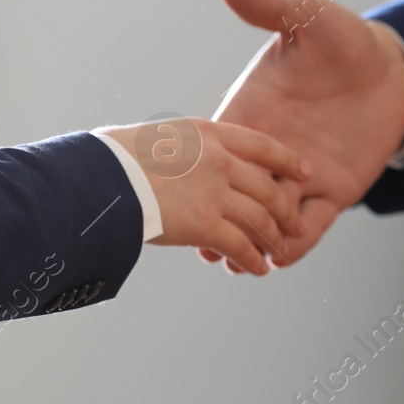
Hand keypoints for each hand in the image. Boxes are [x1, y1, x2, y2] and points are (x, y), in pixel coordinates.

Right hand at [99, 118, 306, 275]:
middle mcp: (220, 160)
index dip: (287, 161)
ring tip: (279, 252)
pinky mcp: (206, 226)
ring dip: (273, 239)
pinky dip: (253, 260)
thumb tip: (182, 163)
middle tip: (294, 226)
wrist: (100, 176)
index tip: (303, 172)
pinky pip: (242, 247)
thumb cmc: (113, 158)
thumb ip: (183, 151)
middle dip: (285, 211)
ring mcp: (215, 193)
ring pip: (261, 220)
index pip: (262, 145)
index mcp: (208, 133)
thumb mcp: (158, 139)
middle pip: (268, 188)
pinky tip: (258, 270)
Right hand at [208, 0, 403, 270]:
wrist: (389, 68)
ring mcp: (301, 175)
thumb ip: (269, 6)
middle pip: (239, 193)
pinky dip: (297, 242)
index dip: (201, 173)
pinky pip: (311, 224)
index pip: (220, 148)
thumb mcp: (305, 17)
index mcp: (252, 113)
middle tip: (202, 248)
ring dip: (254, 240)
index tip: (179, 194)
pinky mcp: (334, 191)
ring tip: (239, 262)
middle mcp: (271, 151)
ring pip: (271, 217)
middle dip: (221, 220)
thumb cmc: (340, 39)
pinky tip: (282, 258)